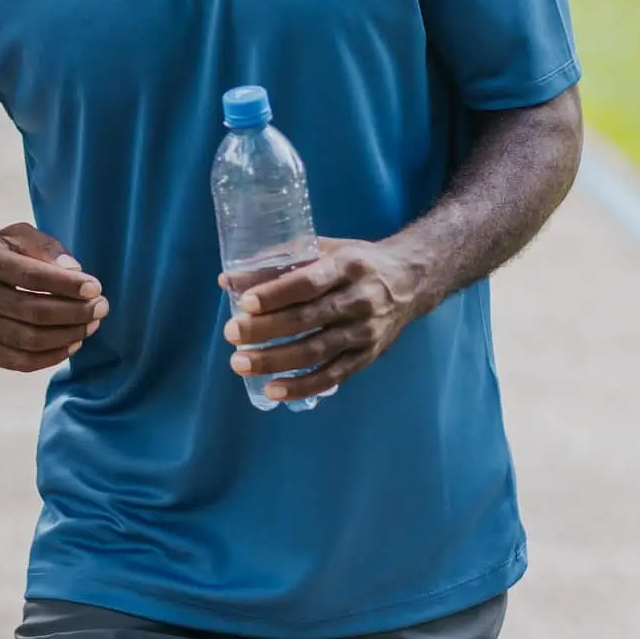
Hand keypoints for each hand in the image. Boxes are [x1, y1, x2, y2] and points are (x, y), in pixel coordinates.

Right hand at [0, 222, 107, 372]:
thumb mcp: (13, 237)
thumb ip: (45, 248)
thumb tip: (75, 271)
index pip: (30, 276)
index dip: (66, 284)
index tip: (95, 287)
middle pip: (32, 311)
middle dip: (74, 312)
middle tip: (101, 308)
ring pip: (29, 340)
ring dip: (67, 334)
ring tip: (91, 325)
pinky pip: (21, 361)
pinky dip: (52, 356)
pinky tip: (72, 344)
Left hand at [221, 238, 426, 402]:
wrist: (411, 281)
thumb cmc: (357, 262)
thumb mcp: (325, 249)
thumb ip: (279, 262)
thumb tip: (229, 280)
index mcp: (348, 266)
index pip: (309, 283)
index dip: (276, 294)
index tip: (244, 302)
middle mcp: (359, 300)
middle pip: (308, 319)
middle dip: (266, 329)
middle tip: (231, 334)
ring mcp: (364, 332)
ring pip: (316, 351)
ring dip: (276, 360)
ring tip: (240, 362)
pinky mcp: (367, 357)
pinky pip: (332, 376)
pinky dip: (302, 386)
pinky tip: (273, 390)